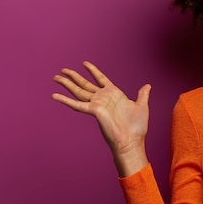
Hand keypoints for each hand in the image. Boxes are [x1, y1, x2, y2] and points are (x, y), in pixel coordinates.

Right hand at [52, 61, 150, 175]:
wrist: (132, 140)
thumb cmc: (137, 127)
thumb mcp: (141, 106)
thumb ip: (142, 95)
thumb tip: (148, 85)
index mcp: (114, 94)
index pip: (100, 78)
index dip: (93, 70)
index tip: (84, 63)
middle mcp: (103, 97)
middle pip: (85, 84)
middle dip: (73, 76)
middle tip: (62, 69)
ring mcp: (97, 104)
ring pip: (78, 91)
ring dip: (66, 84)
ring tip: (55, 77)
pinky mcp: (93, 111)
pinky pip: (77, 104)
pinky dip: (65, 100)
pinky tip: (54, 95)